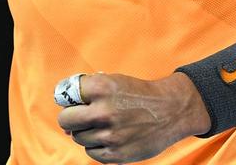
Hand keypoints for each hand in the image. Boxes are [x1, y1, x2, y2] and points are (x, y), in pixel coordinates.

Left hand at [55, 72, 210, 162]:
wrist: (171, 110)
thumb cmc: (138, 95)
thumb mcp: (114, 81)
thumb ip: (88, 91)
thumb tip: (65, 114)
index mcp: (102, 87)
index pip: (65, 94)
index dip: (68, 99)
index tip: (73, 101)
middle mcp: (104, 111)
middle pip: (65, 120)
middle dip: (70, 119)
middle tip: (81, 118)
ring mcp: (110, 134)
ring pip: (78, 137)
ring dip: (86, 132)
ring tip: (103, 126)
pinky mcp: (116, 153)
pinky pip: (91, 152)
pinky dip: (97, 146)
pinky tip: (110, 137)